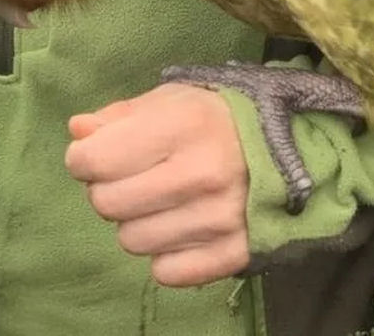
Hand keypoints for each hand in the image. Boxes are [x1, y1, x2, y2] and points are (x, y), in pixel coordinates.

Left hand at [65, 82, 250, 286]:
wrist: (296, 149)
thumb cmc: (219, 119)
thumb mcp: (172, 101)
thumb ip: (119, 116)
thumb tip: (77, 131)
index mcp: (183, 125)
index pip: (95, 159)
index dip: (84, 158)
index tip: (97, 153)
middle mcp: (200, 173)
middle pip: (107, 204)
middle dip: (109, 189)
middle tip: (135, 177)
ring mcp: (218, 218)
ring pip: (132, 241)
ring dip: (138, 221)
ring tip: (164, 200)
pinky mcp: (233, 254)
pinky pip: (165, 271)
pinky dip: (166, 252)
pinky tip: (183, 225)